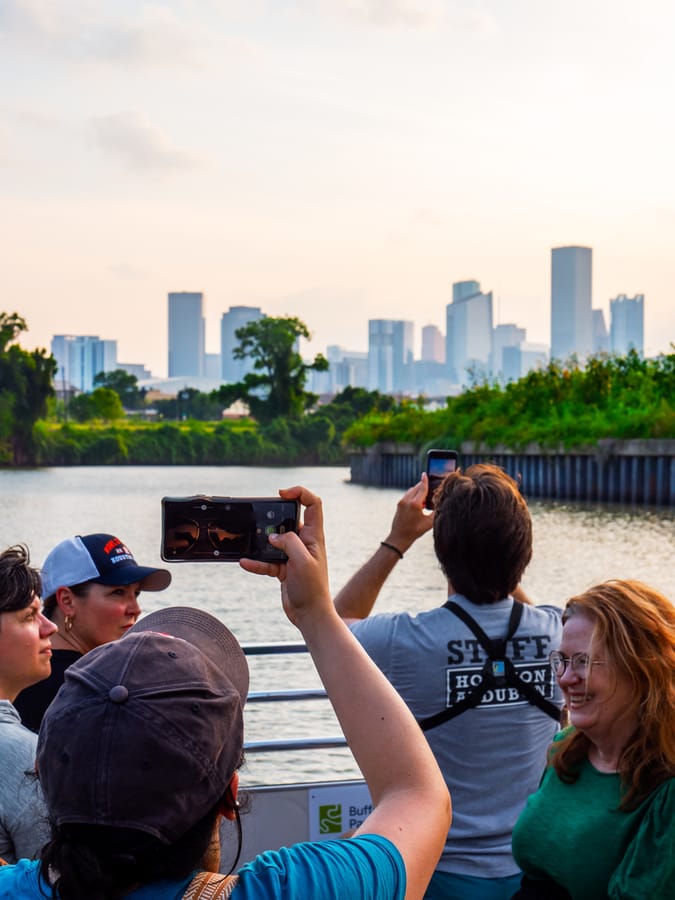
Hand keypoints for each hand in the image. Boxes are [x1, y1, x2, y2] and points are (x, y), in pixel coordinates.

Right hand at [239, 486, 331, 628]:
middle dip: (274, 518)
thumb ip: (289, 542)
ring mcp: (293, 555)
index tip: (282, 494)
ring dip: (262, 542)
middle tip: (261, 520)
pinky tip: (245, 562)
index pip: (313, 505)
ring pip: (274, 541)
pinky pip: (266, 561)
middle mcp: (304, 543)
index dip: (300, 493)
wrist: (310, 615)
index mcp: (314, 536)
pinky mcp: (283, 568)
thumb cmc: (313, 588)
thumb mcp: (302, 560)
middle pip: (289, 520)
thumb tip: (273, 536)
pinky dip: (256, 562)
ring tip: (250, 541)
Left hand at [385, 474, 433, 552]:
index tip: (425, 474)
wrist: (399, 537)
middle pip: (416, 488)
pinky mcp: (399, 505)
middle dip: (422, 486)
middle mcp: (407, 501)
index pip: (422, 488)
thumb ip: (436, 512)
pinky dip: (413, 495)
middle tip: (429, 486)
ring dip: (417, 491)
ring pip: (411, 491)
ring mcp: (401, 502)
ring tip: (424, 497)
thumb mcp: (429, 523)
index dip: (425, 481)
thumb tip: (441, 504)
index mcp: (415, 504)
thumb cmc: (415, 531)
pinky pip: (407, 495)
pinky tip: (418, 502)